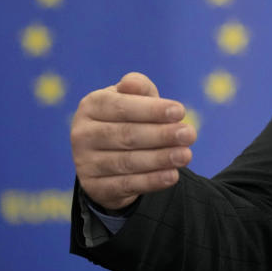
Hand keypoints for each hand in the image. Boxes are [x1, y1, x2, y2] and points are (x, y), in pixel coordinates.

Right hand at [70, 72, 196, 209]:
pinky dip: (151, 181)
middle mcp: (82, 133)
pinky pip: (125, 184)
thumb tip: (131, 83)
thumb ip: (138, 87)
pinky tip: (172, 176)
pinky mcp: (93, 187)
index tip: (180, 112)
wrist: (108, 156)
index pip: (122, 107)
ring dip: (160, 159)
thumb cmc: (128, 117)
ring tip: (185, 155)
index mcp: (91, 105)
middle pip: (126, 135)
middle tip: (189, 135)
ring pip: (127, 162)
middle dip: (161, 135)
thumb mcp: (134, 98)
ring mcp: (84, 162)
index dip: (152, 110)